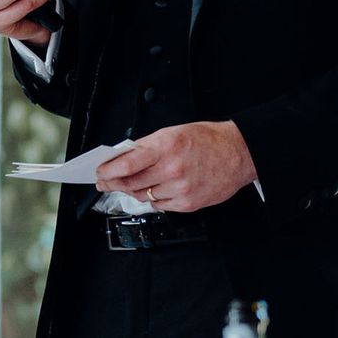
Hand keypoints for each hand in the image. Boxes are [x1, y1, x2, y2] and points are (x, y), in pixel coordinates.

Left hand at [95, 121, 257, 211]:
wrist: (238, 153)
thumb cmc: (208, 139)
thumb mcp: (174, 132)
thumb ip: (149, 145)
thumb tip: (126, 156)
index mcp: (166, 146)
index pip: (128, 163)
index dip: (109, 170)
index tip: (99, 173)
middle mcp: (172, 169)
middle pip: (132, 182)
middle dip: (114, 183)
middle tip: (105, 182)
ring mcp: (180, 189)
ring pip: (144, 195)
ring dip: (133, 190)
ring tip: (129, 184)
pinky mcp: (187, 204)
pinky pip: (159, 205)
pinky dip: (153, 198)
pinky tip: (153, 190)